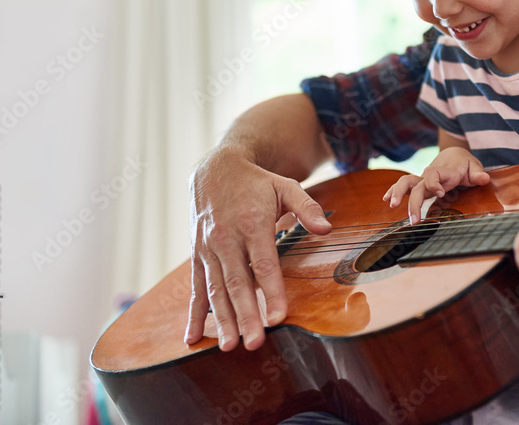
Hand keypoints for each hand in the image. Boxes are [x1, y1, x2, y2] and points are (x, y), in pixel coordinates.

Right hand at [185, 145, 331, 351]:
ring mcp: (209, 249)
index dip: (270, 291)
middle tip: (254, 344)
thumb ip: (307, 207)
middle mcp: (227, 239)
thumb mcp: (285, 186)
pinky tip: (192, 338)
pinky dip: (193, 313)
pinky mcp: (197, 255)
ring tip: (228, 347)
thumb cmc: (257, 182)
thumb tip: (326, 229)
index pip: (264, 264)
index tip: (277, 317)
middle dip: (245, 316)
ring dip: (222, 320)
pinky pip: (195, 287)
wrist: (215, 170)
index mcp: (252, 223)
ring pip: (215, 290)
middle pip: (238, 283)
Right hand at [383, 147, 489, 223]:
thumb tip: (484, 179)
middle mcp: (430, 175)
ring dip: (397, 193)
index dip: (434, 183)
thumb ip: (478, 173)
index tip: (440, 193)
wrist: (454, 155)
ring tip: (391, 206)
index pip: (434, 174)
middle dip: (413, 202)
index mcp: (443, 171)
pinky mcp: (419, 185)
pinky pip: (404, 186)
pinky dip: (393, 191)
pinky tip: (386, 200)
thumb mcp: (474, 166)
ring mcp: (423, 180)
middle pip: (417, 185)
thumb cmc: (464, 164)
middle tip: (414, 220)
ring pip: (406, 183)